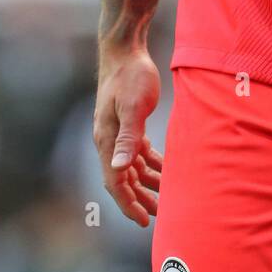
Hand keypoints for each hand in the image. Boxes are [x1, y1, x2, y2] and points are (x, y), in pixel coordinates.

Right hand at [93, 44, 162, 226]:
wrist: (125, 50)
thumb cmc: (130, 75)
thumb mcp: (132, 106)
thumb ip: (128, 137)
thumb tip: (119, 167)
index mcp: (106, 140)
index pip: (114, 182)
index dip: (129, 203)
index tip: (143, 221)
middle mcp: (108, 139)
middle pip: (123, 178)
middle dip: (139, 199)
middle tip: (159, 216)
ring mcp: (117, 130)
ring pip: (132, 166)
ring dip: (147, 183)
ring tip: (165, 198)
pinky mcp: (128, 121)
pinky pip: (138, 150)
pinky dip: (150, 162)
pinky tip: (164, 168)